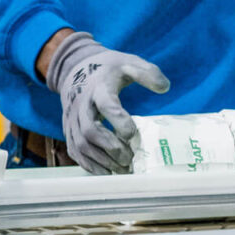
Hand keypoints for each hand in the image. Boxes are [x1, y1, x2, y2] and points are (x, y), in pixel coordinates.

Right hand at [45, 31, 169, 173]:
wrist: (77, 68)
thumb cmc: (109, 68)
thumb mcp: (129, 62)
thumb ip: (147, 73)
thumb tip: (166, 88)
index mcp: (99, 87)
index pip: (106, 104)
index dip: (118, 119)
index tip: (133, 133)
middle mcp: (81, 105)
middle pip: (89, 130)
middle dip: (110, 147)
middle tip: (130, 159)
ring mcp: (72, 118)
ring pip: (80, 145)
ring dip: (100, 160)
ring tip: (122, 170)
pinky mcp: (68, 129)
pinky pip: (74, 151)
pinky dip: (88, 164)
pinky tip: (106, 173)